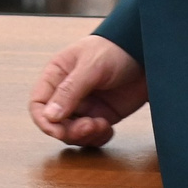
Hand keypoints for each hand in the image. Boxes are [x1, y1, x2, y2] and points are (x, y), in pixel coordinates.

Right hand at [29, 35, 146, 148]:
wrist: (148, 52)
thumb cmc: (116, 50)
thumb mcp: (91, 67)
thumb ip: (70, 91)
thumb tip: (49, 117)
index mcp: (57, 75)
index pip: (38, 104)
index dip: (44, 121)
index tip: (58, 130)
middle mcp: (67, 93)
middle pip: (55, 123)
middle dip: (69, 130)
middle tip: (89, 126)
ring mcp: (85, 106)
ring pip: (72, 133)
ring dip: (84, 135)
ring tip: (101, 125)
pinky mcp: (102, 115)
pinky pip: (92, 136)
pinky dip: (98, 138)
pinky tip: (108, 128)